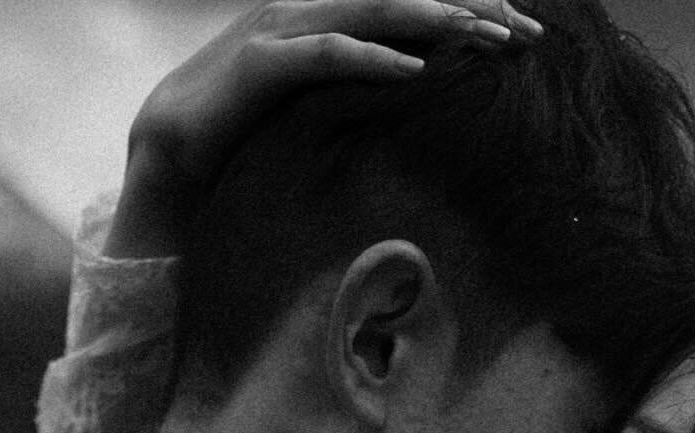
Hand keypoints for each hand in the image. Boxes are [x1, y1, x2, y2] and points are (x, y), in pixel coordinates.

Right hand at [108, 0, 543, 256]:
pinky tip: (413, 70)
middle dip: (467, 9)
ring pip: (371, 10)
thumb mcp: (316, 116)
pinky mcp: (262, 65)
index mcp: (326, 23)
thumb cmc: (242, 140)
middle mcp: (308, 13)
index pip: (406, 7)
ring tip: (485, 34)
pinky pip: (326, 55)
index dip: (464, 13)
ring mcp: (283, 31)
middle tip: (526, 30)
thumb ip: (359, 99)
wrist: (167, 156)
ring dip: (432, 20)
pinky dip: (371, 58)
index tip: (521, 36)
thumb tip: (416, 111)